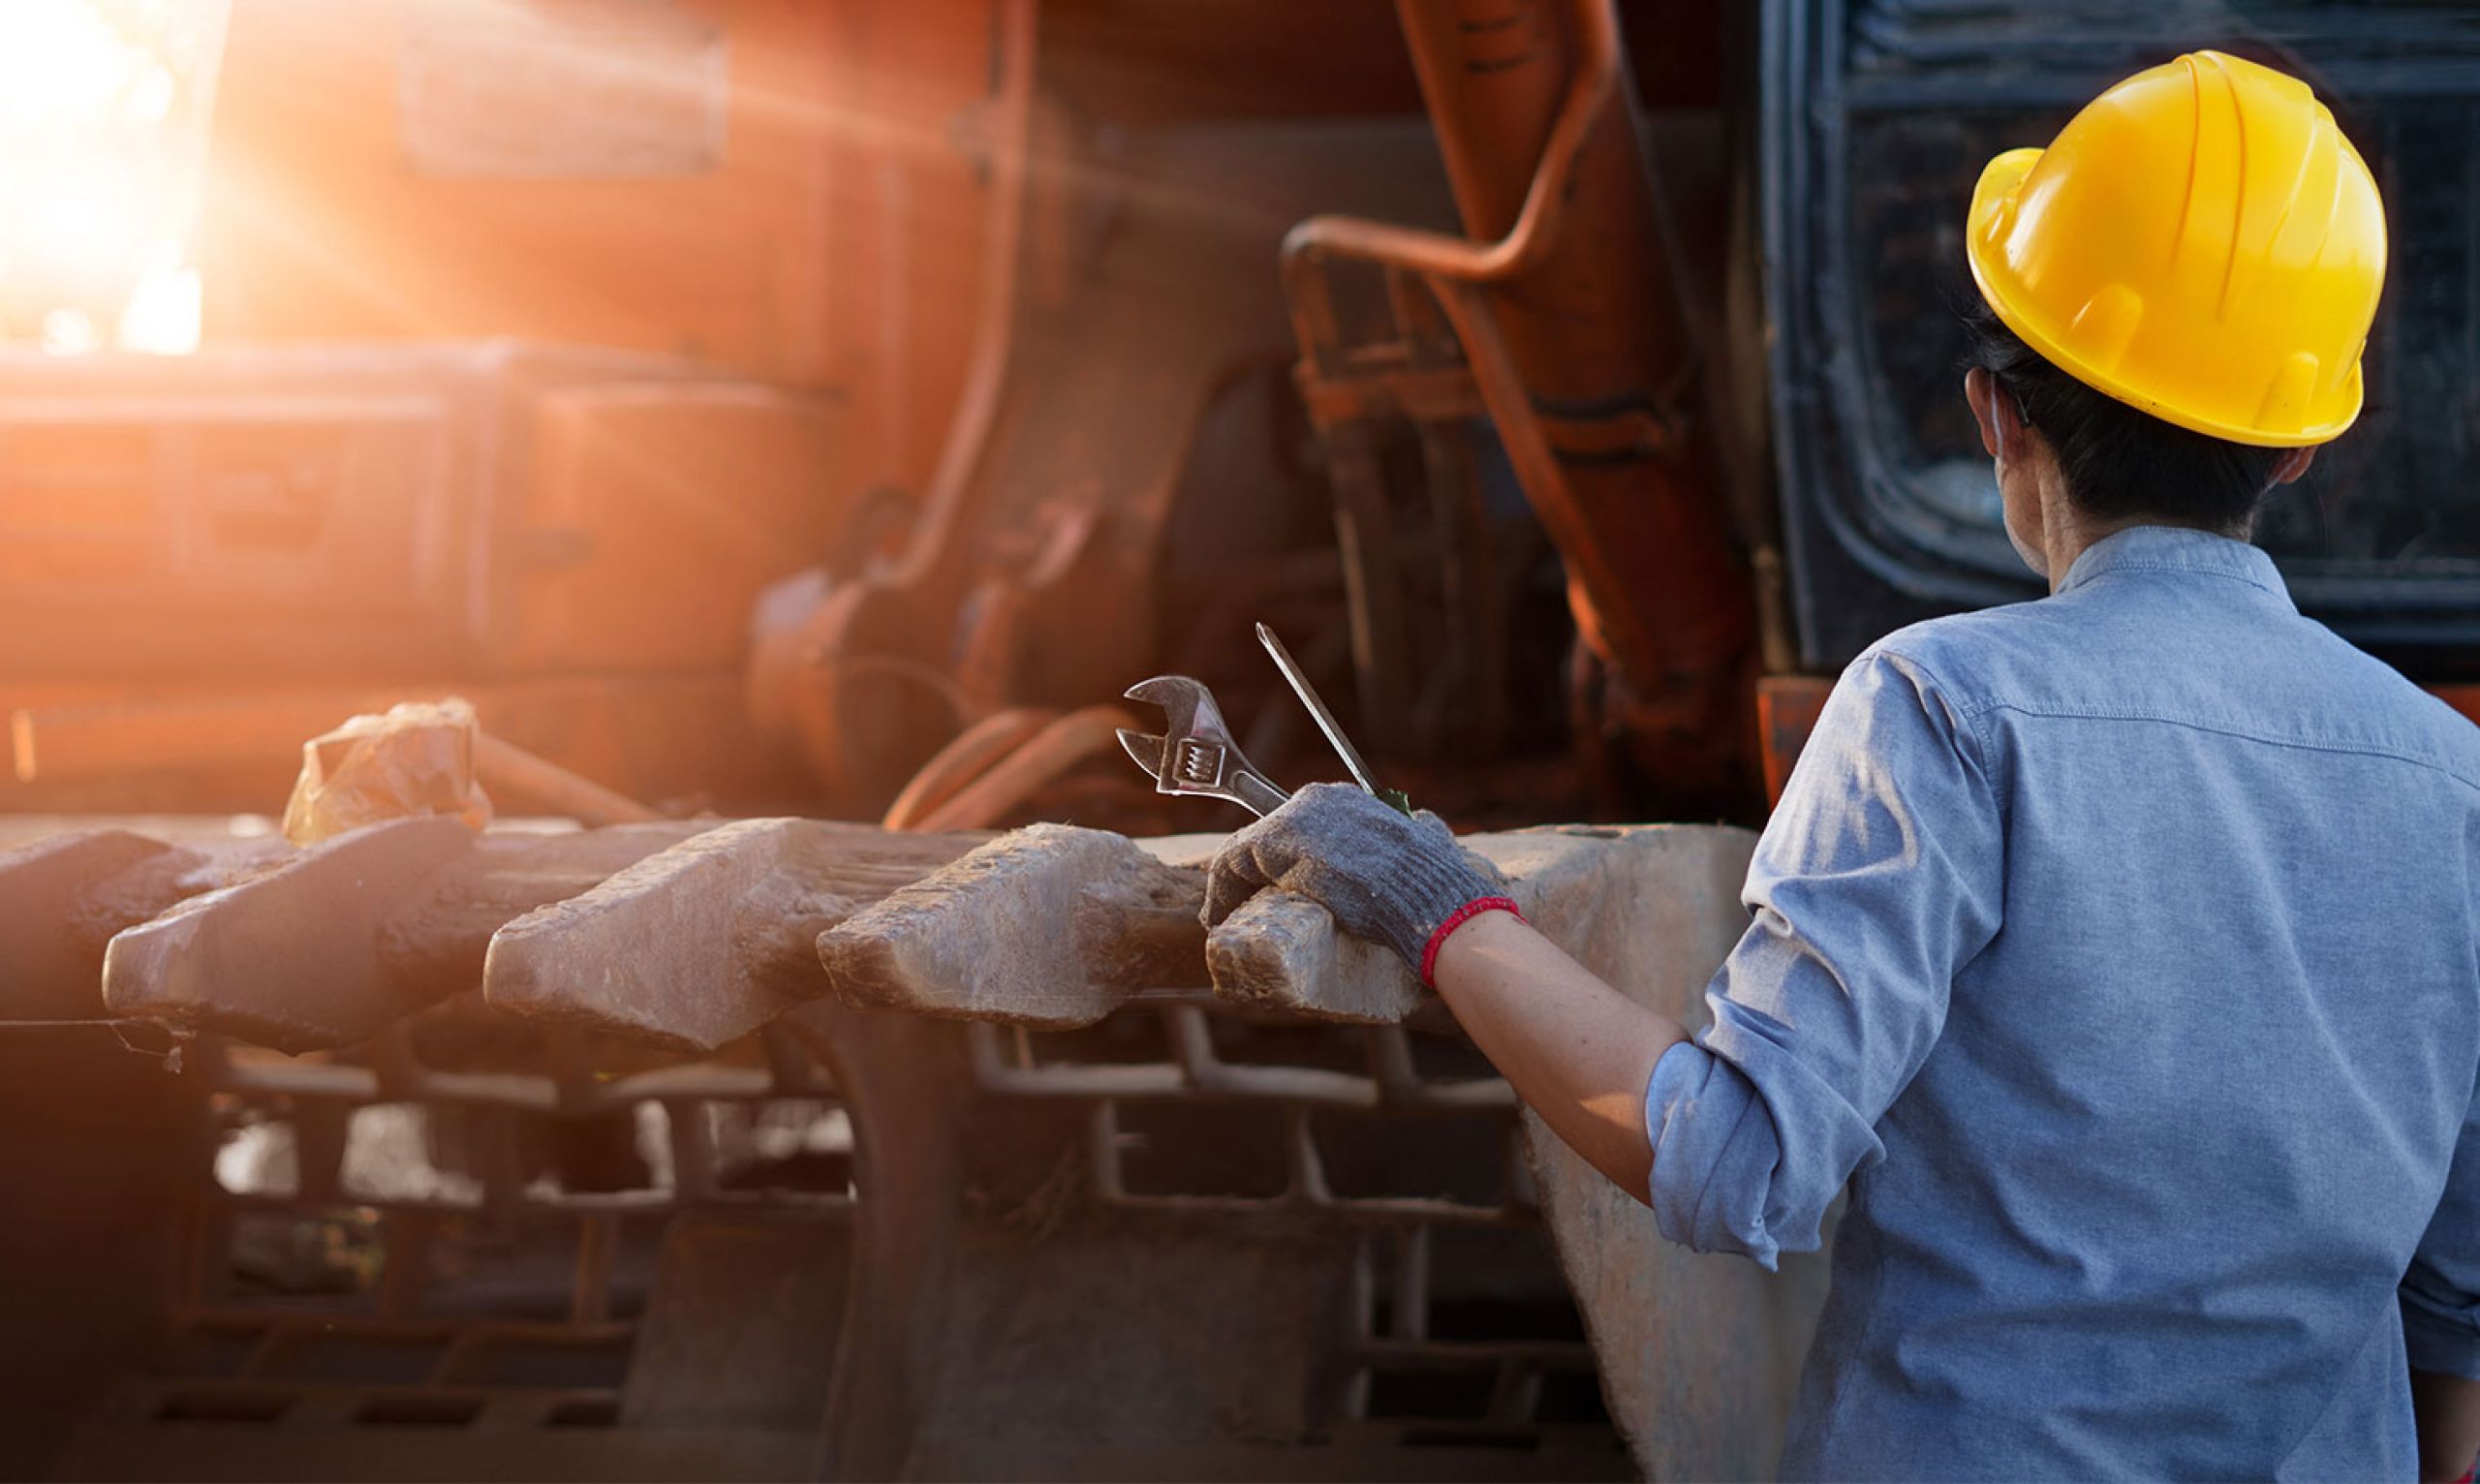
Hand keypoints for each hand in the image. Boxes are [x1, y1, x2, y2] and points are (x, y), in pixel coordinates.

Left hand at [1201, 782, 1509, 979]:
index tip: (1265, 885)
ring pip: (1243, 849)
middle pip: (1263, 836)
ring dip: (1227, 885)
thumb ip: (1416, 829)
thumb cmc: (1434, 884)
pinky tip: (1215, 915)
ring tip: (1222, 915)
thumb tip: (1424, 827)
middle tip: (1240, 905)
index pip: (1292, 826)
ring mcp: (1296, 820)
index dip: (1271, 858)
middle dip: (1248, 873)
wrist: (1430, 901)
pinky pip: (1232, 863)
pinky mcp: (1279, 846)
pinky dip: (1219, 891)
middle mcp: (1316, 799)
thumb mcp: (1425, 839)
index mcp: (1345, 800)